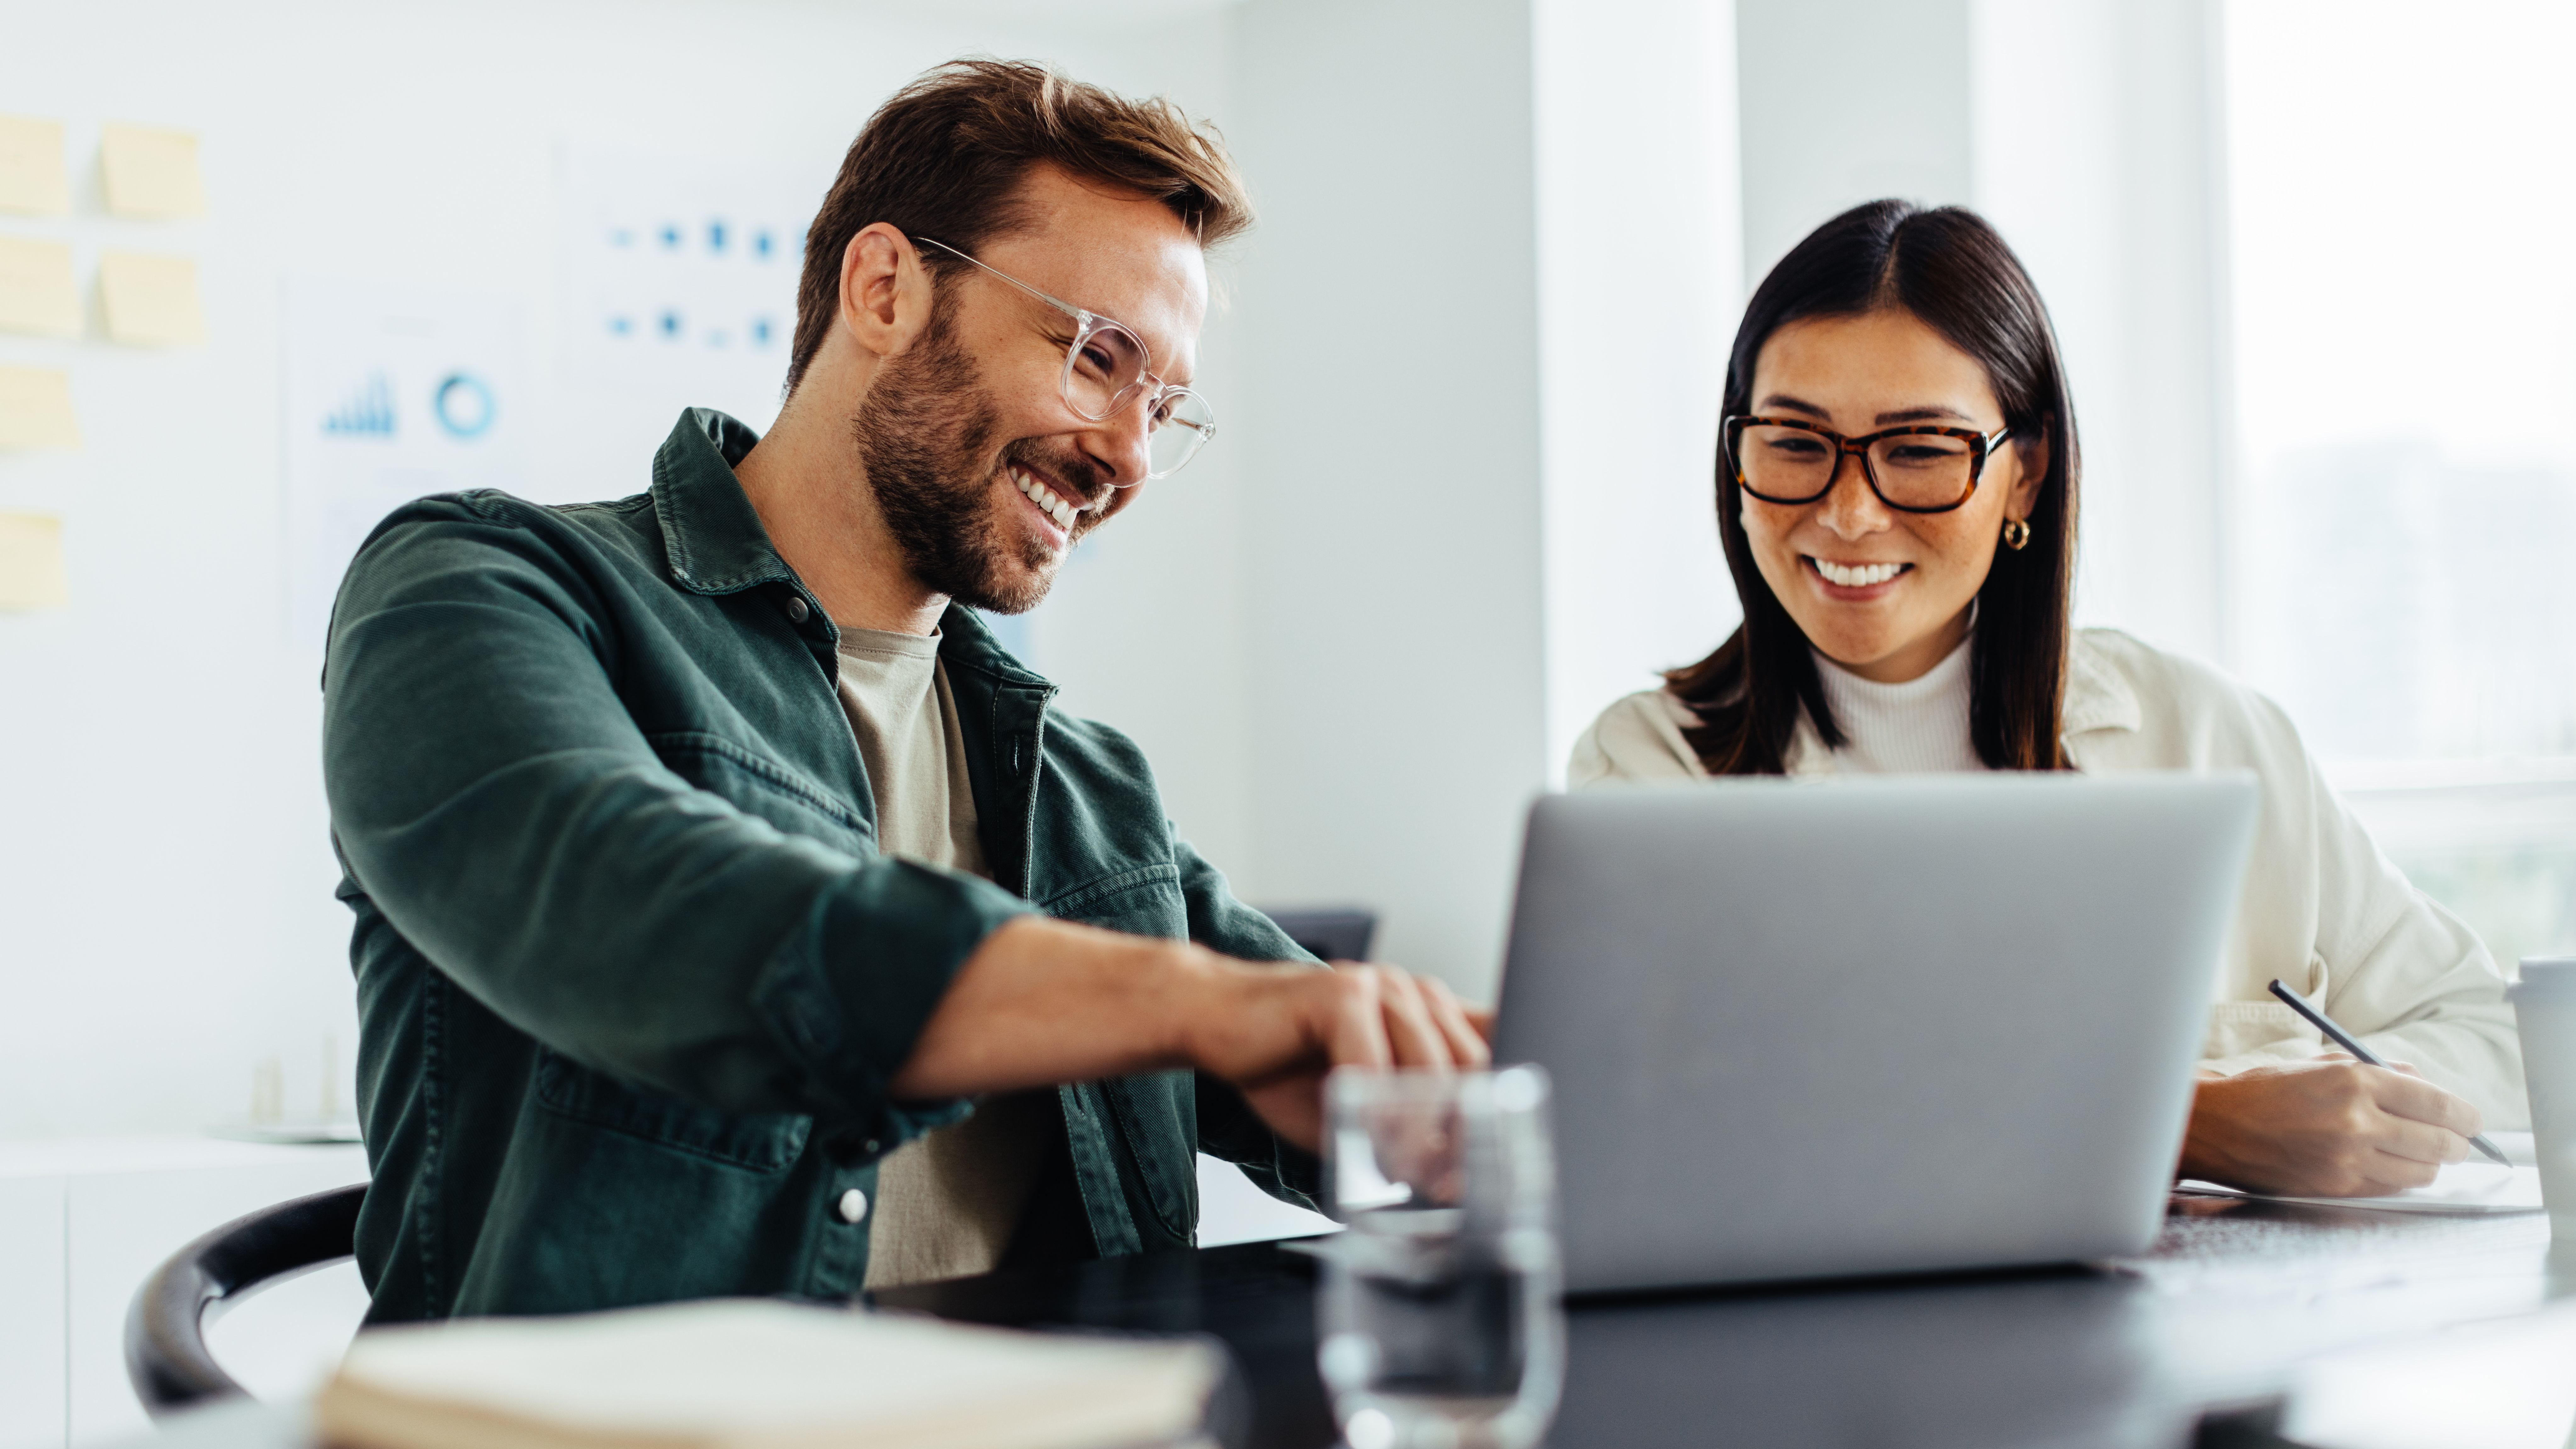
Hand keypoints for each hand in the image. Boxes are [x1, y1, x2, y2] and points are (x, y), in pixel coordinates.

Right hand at [889, 919, 1490, 1153]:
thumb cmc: (1286, 1067)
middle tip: (1447, 1186)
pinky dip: (1373, 1114)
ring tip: (1406, 1175)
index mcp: (1429, 1013)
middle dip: (1465, 1135)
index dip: (1503, 1107)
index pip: (1496, 1049)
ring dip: (1421, 1134)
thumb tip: (1456, 1179)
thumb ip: (1410, 1126)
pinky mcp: (1339, 994)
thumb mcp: (1363, 1104)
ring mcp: (1380, 987)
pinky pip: (1373, 1066)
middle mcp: (1414, 992)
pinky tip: (1364, 1143)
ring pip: (1430, 1070)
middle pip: (1472, 1069)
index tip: (1496, 1160)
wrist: (1211, 1024)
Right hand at [2179, 1054, 2481, 1195]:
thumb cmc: (2264, 1091)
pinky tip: (2390, 1165)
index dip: (2464, 1114)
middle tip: (2457, 1141)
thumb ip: (2377, 1072)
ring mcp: (2347, 1159)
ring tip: (2423, 1154)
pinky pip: (2391, 1188)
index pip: (2436, 1102)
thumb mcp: (2320, 1064)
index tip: (2471, 1119)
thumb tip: (2425, 1088)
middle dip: (2457, 1143)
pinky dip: (2400, 1178)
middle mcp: (2356, 1121)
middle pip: (2439, 1142)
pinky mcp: (2336, 1186)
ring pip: (2421, 1172)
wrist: (2214, 1127)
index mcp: (2354, 1080)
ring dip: (2430, 1164)